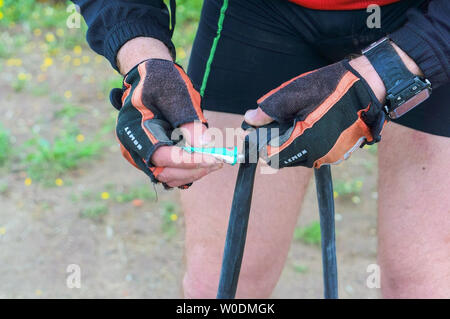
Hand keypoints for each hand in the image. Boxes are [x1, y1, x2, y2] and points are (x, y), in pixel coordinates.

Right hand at [111, 54, 221, 188]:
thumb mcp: (175, 95)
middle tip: (219, 162)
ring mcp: (140, 154)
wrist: (147, 76)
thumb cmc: (159, 80)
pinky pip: (168, 171)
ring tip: (214, 161)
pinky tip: (203, 161)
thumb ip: (188, 121)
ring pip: (168, 176)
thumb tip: (204, 146)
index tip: (214, 159)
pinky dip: (186, 170)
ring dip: (192, 172)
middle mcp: (133, 147)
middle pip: (165, 172)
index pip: (164, 156)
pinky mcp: (150, 157)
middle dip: (194, 170)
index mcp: (134, 130)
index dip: (190, 161)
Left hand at [243, 59, 385, 167]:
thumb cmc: (331, 88)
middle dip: (274, 143)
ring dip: (290, 144)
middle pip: (284, 158)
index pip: (271, 156)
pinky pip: (314, 152)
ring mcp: (330, 156)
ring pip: (299, 156)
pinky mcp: (339, 152)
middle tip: (272, 125)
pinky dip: (306, 143)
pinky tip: (308, 125)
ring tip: (293, 122)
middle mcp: (318, 156)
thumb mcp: (294, 94)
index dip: (259, 145)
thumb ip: (269, 111)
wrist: (369, 86)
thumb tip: (249, 118)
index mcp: (305, 143)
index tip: (252, 134)